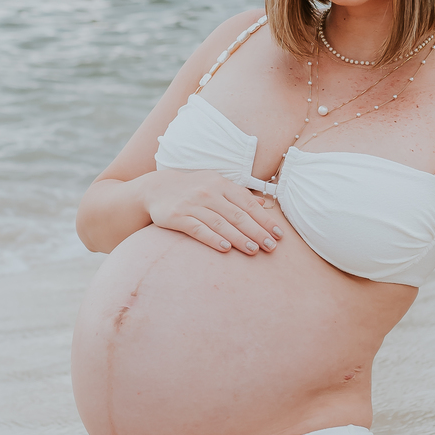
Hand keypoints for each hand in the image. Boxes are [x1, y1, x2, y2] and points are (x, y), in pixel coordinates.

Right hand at [144, 170, 283, 255]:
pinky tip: (226, 248)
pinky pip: (198, 229)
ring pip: (220, 223)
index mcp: (221, 183)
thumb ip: (238, 194)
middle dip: (256, 231)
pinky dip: (213, 238)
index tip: (279, 234)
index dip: (265, 219)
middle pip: (237, 214)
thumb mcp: (215, 184)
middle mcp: (208, 192)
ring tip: (253, 250)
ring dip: (238, 238)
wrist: (156, 189)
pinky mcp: (177, 216)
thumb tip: (264, 203)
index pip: (247, 203)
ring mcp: (192, 204)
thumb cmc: (192, 188)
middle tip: (271, 247)